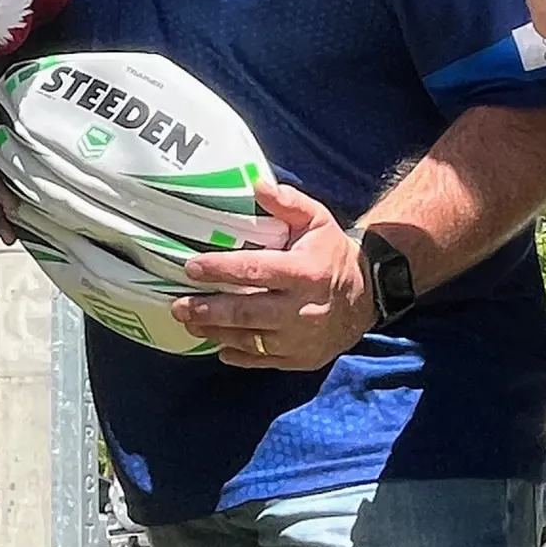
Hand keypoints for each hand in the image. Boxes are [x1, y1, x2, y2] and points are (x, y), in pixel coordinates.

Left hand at [175, 179, 370, 371]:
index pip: (255, 271)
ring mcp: (300, 339)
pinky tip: (217, 347)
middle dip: (208, 311)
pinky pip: (262, 361)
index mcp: (305, 272)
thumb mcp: (318, 221)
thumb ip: (287, 203)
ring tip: (189, 323)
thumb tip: (256, 184)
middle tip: (178, 305)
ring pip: (250, 340)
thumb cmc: (331, 254)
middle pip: (246, 312)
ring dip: (216, 333)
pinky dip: (237, 356)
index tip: (191, 267)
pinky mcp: (299, 359)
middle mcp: (302, 309)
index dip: (221, 270)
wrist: (367, 297)